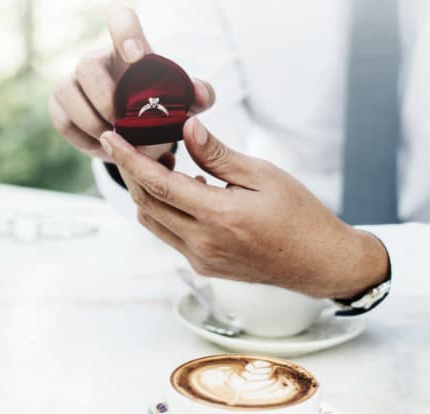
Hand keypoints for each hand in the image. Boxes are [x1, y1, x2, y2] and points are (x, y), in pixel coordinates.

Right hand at [48, 6, 214, 161]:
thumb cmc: (158, 110)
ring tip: (113, 138)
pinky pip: (62, 120)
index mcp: (128, 49)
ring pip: (66, 91)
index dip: (125, 32)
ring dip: (91, 120)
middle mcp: (97, 60)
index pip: (121, 20)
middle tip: (122, 122)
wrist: (134, 137)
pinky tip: (101, 145)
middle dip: (104, 97)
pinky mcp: (59, 106)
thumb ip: (197, 96)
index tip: (136, 56)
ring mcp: (72, 82)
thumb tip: (200, 95)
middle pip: (87, 63)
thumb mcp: (182, 104)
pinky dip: (82, 138)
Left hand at [98, 118, 390, 299]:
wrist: (319, 262)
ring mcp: (201, 259)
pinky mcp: (204, 267)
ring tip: (163, 165)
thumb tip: (188, 129)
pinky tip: (188, 191)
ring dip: (147, 193)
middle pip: (146, 205)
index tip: (110, 138)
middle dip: (132, 173)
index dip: (128, 160)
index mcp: (219, 216)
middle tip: (134, 146)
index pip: (158, 185)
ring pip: (153, 222)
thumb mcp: (264, 175)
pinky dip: (167, 210)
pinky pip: (171, 235)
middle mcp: (203, 243)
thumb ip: (219, 155)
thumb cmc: (300, 215)